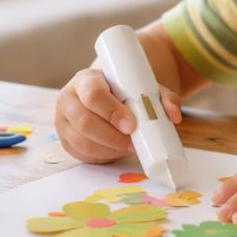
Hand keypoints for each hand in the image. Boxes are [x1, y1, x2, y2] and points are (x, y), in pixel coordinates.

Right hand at [54, 67, 181, 163]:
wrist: (108, 93)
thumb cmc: (125, 89)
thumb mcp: (144, 87)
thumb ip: (163, 98)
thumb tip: (174, 116)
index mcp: (85, 80)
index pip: (93, 95)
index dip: (112, 112)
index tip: (131, 125)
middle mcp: (68, 98)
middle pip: (85, 122)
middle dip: (112, 137)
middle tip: (133, 143)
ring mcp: (63, 121)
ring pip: (82, 142)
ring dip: (108, 149)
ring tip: (128, 147)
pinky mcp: (65, 140)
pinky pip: (81, 155)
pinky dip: (102, 157)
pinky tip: (116, 152)